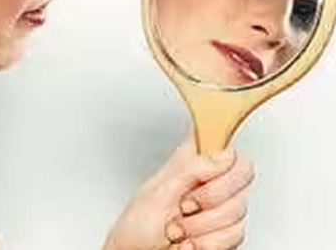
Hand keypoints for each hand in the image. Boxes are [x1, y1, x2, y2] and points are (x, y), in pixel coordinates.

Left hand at [104, 134, 253, 249]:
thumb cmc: (135, 228)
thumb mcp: (157, 192)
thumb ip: (190, 170)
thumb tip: (222, 155)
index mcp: (186, 163)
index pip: (216, 137)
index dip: (224, 142)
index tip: (218, 160)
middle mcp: (205, 182)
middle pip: (241, 174)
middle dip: (212, 197)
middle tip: (186, 206)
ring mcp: (217, 209)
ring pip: (239, 209)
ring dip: (203, 226)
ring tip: (180, 229)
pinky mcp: (224, 234)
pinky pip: (236, 234)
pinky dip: (209, 242)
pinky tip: (190, 242)